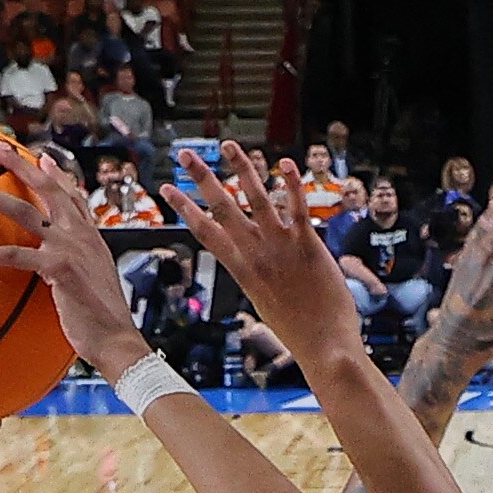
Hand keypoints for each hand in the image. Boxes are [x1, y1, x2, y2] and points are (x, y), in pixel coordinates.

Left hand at [0, 141, 150, 377]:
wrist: (117, 341)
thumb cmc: (104, 322)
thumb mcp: (95, 284)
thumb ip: (79, 267)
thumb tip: (64, 273)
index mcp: (92, 237)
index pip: (73, 196)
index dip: (57, 174)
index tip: (41, 158)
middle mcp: (81, 235)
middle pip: (47, 188)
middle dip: (18, 164)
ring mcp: (69, 248)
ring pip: (22, 211)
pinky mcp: (57, 268)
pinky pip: (14, 254)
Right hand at [164, 142, 363, 370]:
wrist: (324, 347)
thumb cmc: (299, 331)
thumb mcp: (265, 302)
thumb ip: (258, 277)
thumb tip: (255, 268)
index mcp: (242, 270)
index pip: (204, 231)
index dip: (184, 207)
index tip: (168, 189)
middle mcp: (256, 254)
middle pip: (221, 208)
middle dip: (200, 177)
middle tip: (184, 154)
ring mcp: (281, 246)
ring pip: (255, 198)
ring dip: (241, 167)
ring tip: (228, 145)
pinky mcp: (308, 244)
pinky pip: (296, 206)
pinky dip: (290, 183)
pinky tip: (284, 162)